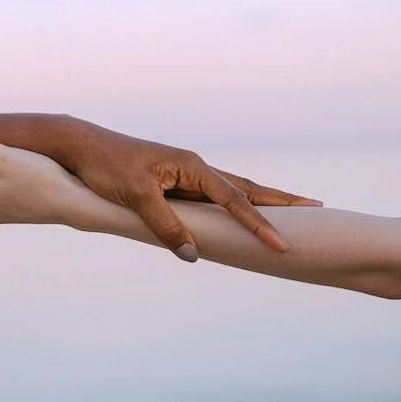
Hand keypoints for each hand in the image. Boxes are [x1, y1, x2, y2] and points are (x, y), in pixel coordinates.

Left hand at [40, 117, 322, 260]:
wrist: (83, 147)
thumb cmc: (107, 166)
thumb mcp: (135, 196)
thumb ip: (165, 224)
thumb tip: (194, 254)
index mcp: (191, 166)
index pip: (234, 199)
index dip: (258, 223)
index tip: (282, 243)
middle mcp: (194, 167)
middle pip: (245, 187)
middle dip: (280, 200)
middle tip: (317, 206)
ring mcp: (186, 174)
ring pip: (232, 191)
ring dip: (262, 200)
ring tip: (293, 207)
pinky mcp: (175, 182)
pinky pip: (213, 198)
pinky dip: (235, 206)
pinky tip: (241, 214)